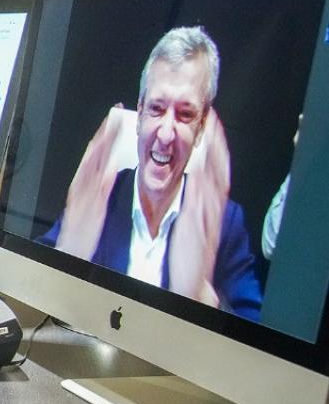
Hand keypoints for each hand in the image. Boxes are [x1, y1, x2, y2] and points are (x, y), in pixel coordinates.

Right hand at [57, 105, 132, 258]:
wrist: (70, 255)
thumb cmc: (81, 234)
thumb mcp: (90, 206)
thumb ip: (99, 186)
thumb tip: (111, 167)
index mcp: (82, 186)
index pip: (94, 155)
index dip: (104, 136)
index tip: (113, 118)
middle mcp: (82, 189)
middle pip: (93, 157)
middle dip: (104, 135)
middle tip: (114, 114)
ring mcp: (86, 199)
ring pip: (94, 170)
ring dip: (102, 150)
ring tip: (112, 131)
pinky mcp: (91, 213)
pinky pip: (98, 195)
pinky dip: (103, 181)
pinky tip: (111, 168)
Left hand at [168, 109, 228, 306]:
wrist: (188, 284)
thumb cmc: (185, 255)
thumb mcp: (189, 225)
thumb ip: (191, 205)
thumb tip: (189, 184)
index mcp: (203, 207)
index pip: (210, 172)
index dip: (213, 149)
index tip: (211, 126)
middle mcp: (207, 208)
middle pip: (216, 171)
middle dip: (217, 144)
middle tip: (214, 119)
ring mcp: (204, 216)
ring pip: (213, 180)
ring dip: (214, 156)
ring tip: (212, 132)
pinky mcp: (196, 226)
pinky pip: (203, 199)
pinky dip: (205, 182)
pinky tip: (202, 166)